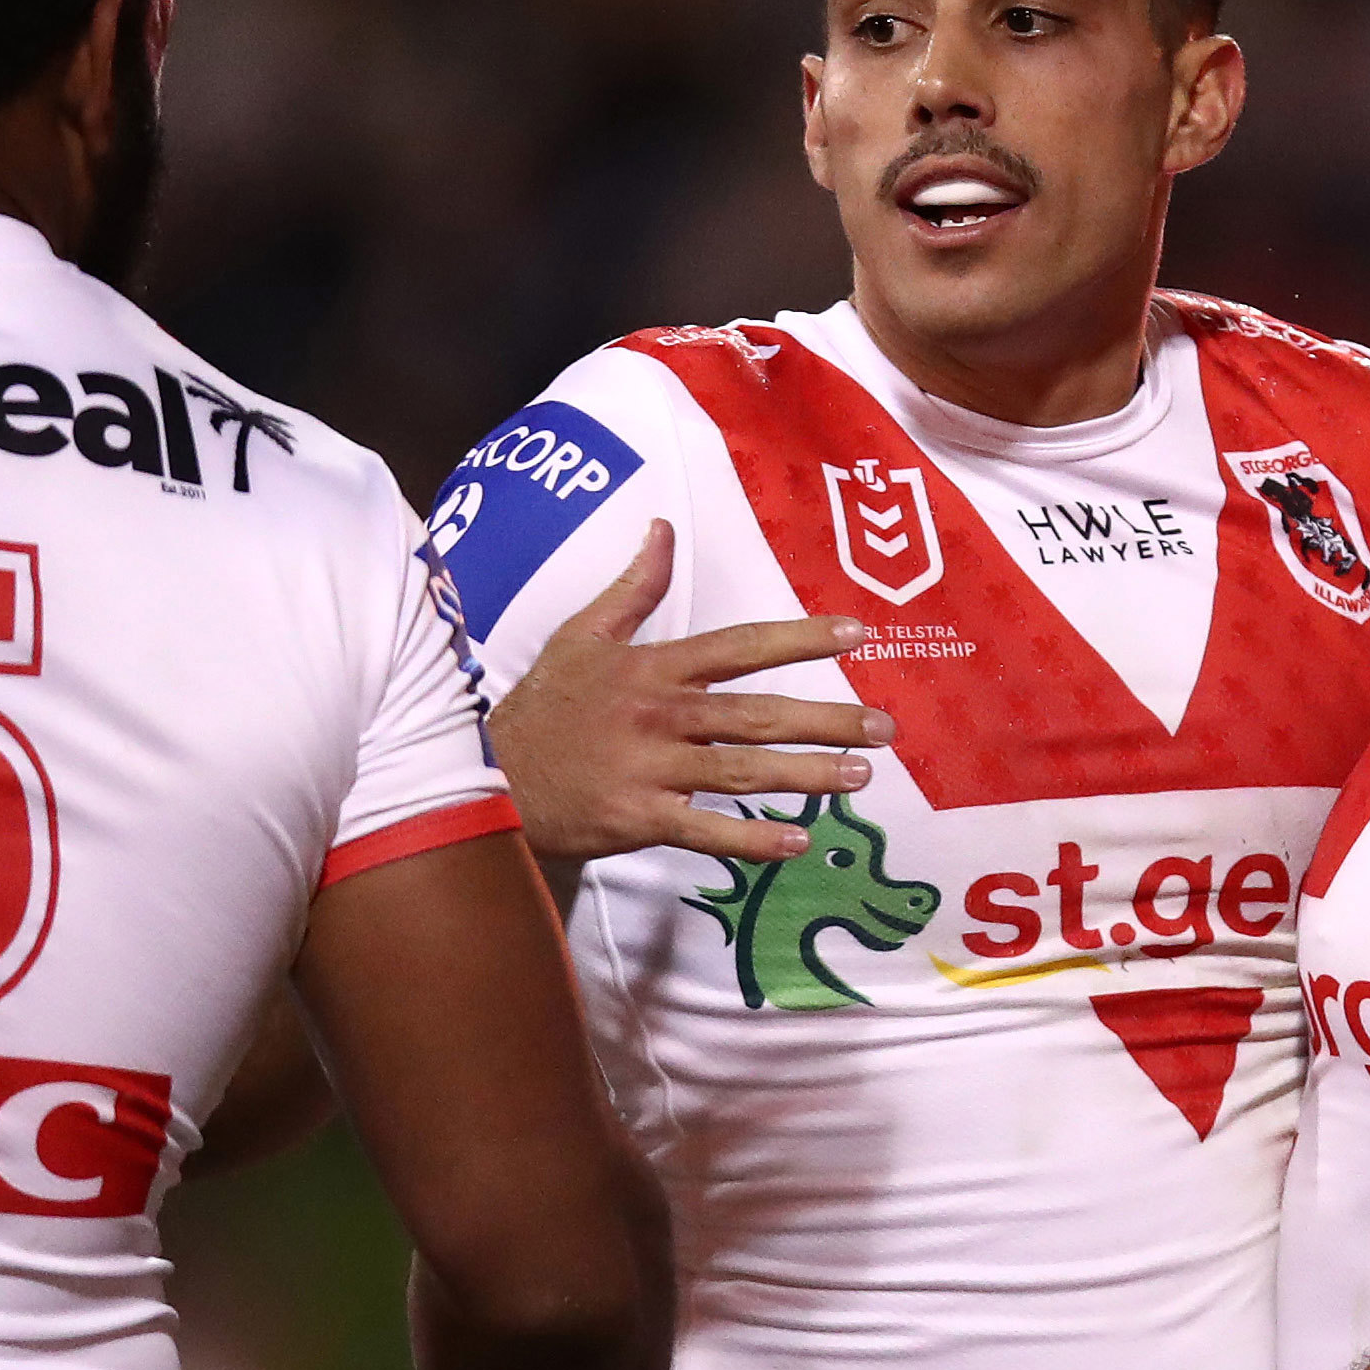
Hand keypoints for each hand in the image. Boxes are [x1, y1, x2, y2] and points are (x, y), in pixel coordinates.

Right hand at [487, 522, 890, 862]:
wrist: (487, 774)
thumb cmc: (541, 707)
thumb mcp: (581, 635)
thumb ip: (633, 587)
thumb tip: (663, 526)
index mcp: (654, 668)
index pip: (740, 646)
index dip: (800, 638)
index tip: (857, 636)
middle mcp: (661, 715)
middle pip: (758, 714)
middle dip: (826, 719)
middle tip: (882, 729)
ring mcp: (651, 769)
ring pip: (743, 771)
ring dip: (806, 776)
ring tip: (858, 779)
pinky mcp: (638, 818)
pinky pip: (706, 831)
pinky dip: (753, 840)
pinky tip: (798, 843)